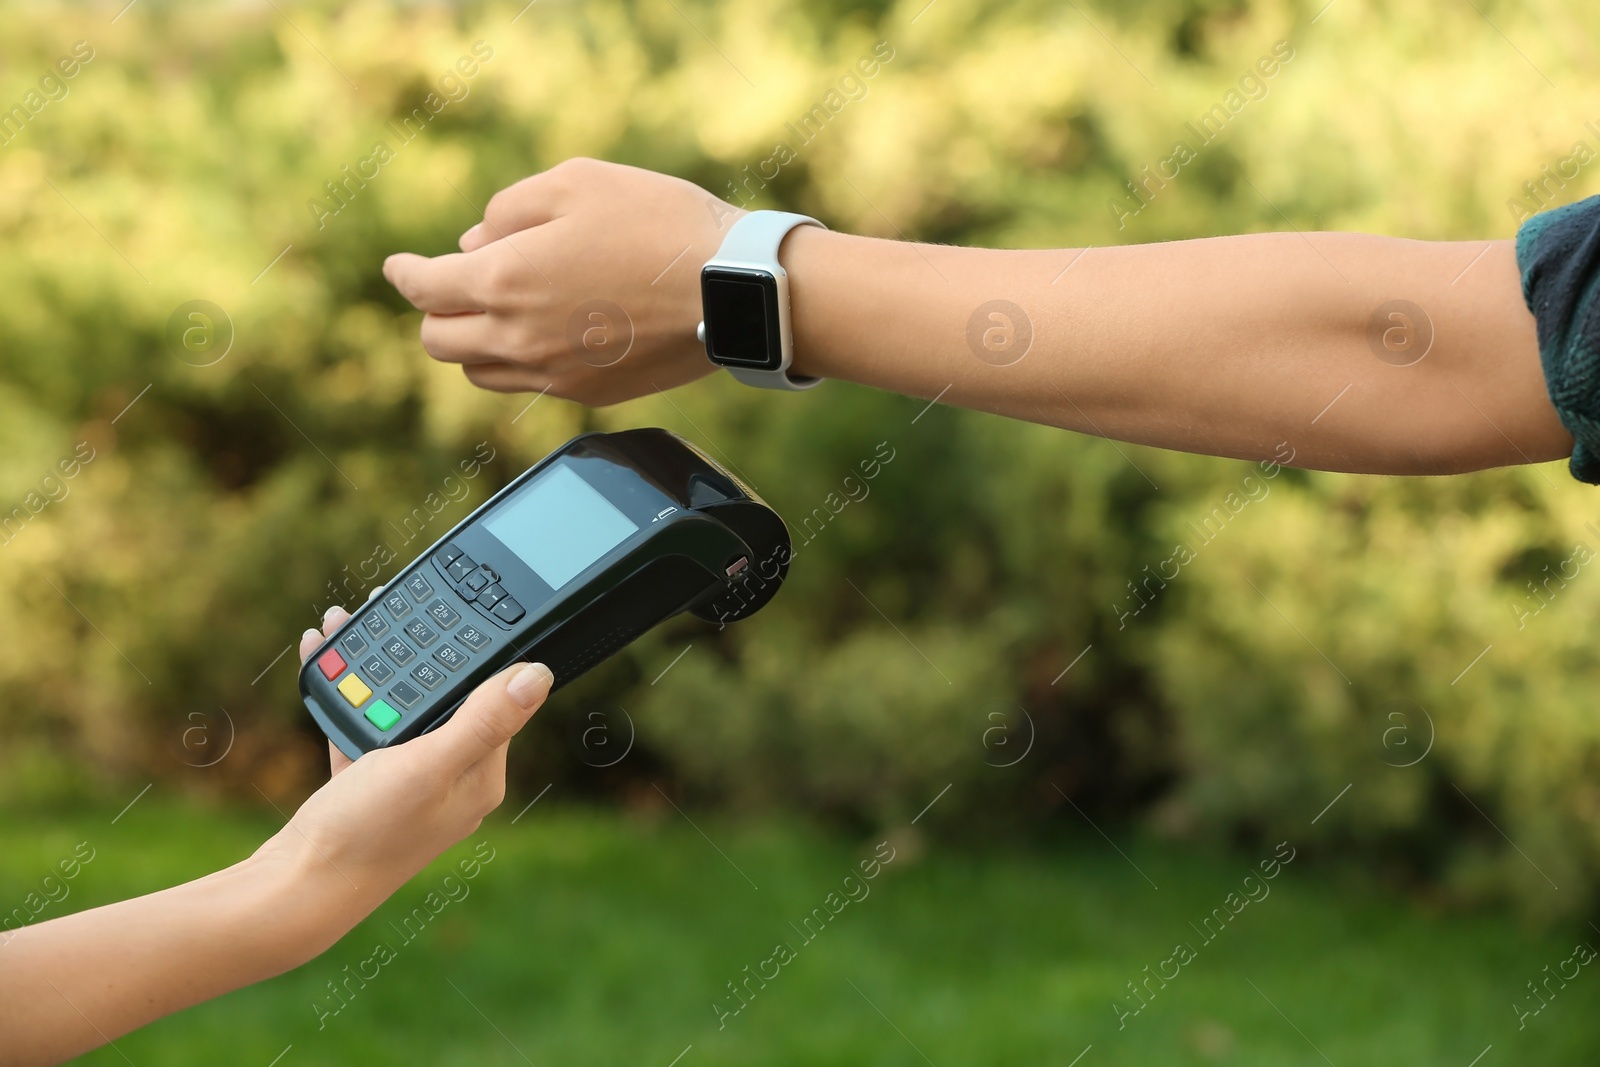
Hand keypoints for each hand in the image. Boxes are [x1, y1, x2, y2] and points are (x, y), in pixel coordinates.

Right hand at [256, 607, 552, 931]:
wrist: (297, 888)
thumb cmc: (367, 831)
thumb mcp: (429, 764)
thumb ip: (484, 720)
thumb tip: (540, 674)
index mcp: (482, 775)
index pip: (494, 699)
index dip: (471, 652)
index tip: (447, 610)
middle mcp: (454, 781)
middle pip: (442, 697)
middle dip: (414, 650)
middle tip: (386, 604)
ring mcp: (411, 785)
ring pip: (397, 707)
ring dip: (372, 664)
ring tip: (345, 620)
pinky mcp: (371, 789)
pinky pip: (362, 727)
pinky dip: (345, 694)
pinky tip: (322, 657)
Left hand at [383, 158, 740, 404]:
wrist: (732, 288)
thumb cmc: (660, 223)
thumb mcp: (575, 181)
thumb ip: (508, 210)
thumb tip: (475, 243)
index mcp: (505, 281)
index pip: (424, 289)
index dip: (403, 273)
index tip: (399, 267)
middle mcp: (519, 339)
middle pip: (440, 343)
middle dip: (437, 311)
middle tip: (455, 287)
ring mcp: (555, 375)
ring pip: (481, 373)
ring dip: (476, 343)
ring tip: (505, 311)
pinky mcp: (590, 394)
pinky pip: (531, 386)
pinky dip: (523, 361)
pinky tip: (551, 332)